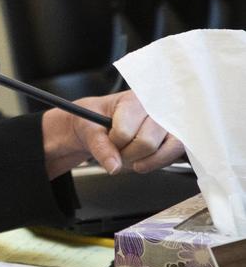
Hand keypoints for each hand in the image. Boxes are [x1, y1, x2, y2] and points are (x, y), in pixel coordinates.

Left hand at [41, 90, 184, 178]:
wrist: (99, 123)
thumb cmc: (95, 120)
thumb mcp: (88, 129)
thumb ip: (100, 147)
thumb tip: (114, 166)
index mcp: (134, 99)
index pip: (125, 132)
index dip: (113, 143)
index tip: (108, 139)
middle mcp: (157, 108)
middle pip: (147, 144)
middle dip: (128, 155)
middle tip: (119, 149)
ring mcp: (171, 123)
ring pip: (168, 150)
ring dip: (145, 161)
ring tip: (132, 154)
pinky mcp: (177, 138)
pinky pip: (174, 157)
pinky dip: (157, 162)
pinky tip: (144, 156)